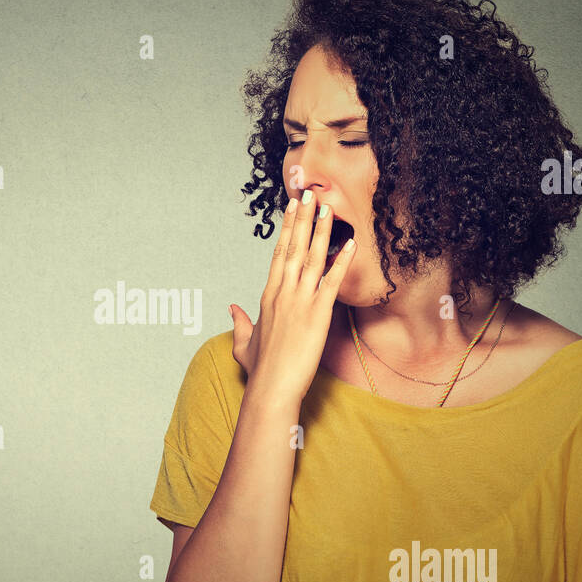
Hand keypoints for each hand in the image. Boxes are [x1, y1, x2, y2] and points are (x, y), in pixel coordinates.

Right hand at [230, 190, 355, 405]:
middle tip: (309, 194)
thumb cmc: (260, 370)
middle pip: (293, 248)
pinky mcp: (318, 314)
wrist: (271, 387)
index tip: (292, 209)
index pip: (278, 255)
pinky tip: (350, 244)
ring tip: (328, 208)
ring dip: (321, 231)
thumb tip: (231, 308)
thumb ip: (240, 323)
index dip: (287, 230)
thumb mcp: (243, 343)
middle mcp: (283, 293)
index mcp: (268, 296)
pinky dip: (342, 262)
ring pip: (312, 258)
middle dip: (302, 220)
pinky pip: (332, 282)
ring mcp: (300, 301)